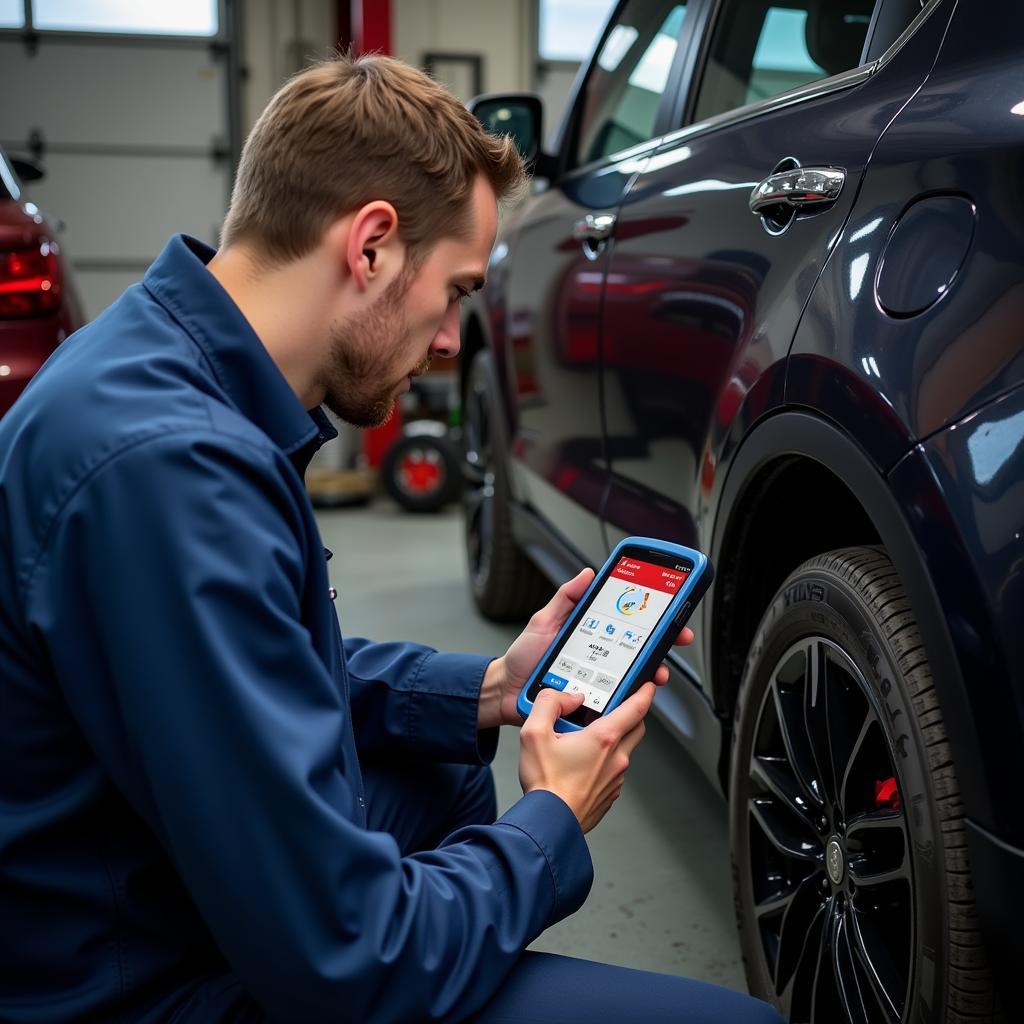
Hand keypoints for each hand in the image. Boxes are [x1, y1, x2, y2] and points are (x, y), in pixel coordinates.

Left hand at [477, 568, 694, 729]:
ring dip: (652, 672)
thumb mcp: (543, 620)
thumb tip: (588, 574)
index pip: (627, 624)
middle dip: (663, 644)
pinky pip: (618, 700)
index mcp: (592, 635)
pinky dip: (631, 697)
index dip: (651, 617)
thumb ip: (566, 598)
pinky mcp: (594, 701)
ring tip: (656, 670)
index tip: (670, 610)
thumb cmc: (524, 657)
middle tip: (675, 638)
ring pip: (635, 677)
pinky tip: (635, 692)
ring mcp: (599, 680)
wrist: (506, 691)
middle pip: (639, 650)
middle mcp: (599, 658)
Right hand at [518, 681, 656, 832]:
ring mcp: (615, 778)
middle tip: (616, 707)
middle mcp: (616, 758)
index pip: (637, 708)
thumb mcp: (534, 733)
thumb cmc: (545, 784)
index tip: (649, 684)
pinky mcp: (609, 794)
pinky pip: (614, 771)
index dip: (646, 692)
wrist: (549, 823)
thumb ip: (549, 704)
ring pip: (625, 750)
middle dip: (632, 714)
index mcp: (603, 739)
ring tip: (586, 738)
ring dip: (614, 740)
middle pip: (637, 728)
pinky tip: (582, 763)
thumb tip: (564, 696)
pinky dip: (605, 762)